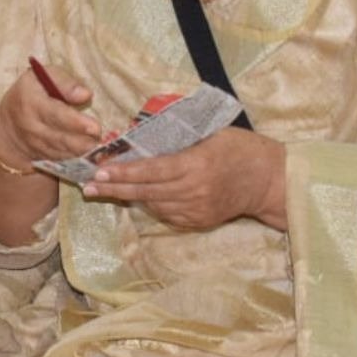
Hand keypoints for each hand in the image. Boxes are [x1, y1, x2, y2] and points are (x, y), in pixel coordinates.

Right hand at [0, 63, 102, 172]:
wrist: (9, 124)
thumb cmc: (31, 92)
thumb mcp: (41, 77)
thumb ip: (63, 81)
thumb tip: (85, 94)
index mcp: (30, 102)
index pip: (54, 114)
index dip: (75, 122)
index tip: (95, 127)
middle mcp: (30, 126)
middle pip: (60, 138)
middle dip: (82, 141)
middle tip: (100, 140)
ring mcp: (34, 145)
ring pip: (62, 152)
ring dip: (82, 151)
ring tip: (99, 147)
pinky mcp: (41, 158)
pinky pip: (61, 160)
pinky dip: (76, 159)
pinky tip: (91, 155)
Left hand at [83, 127, 286, 230]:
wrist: (269, 180)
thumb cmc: (238, 148)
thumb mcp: (209, 134)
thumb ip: (175, 138)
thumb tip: (137, 136)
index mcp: (195, 164)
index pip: (151, 171)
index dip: (123, 173)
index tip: (99, 173)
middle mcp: (194, 190)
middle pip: (145, 191)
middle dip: (113, 189)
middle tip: (87, 187)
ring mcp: (196, 209)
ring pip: (153, 205)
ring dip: (129, 197)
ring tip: (105, 190)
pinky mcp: (199, 222)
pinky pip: (167, 214)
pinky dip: (152, 205)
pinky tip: (139, 196)